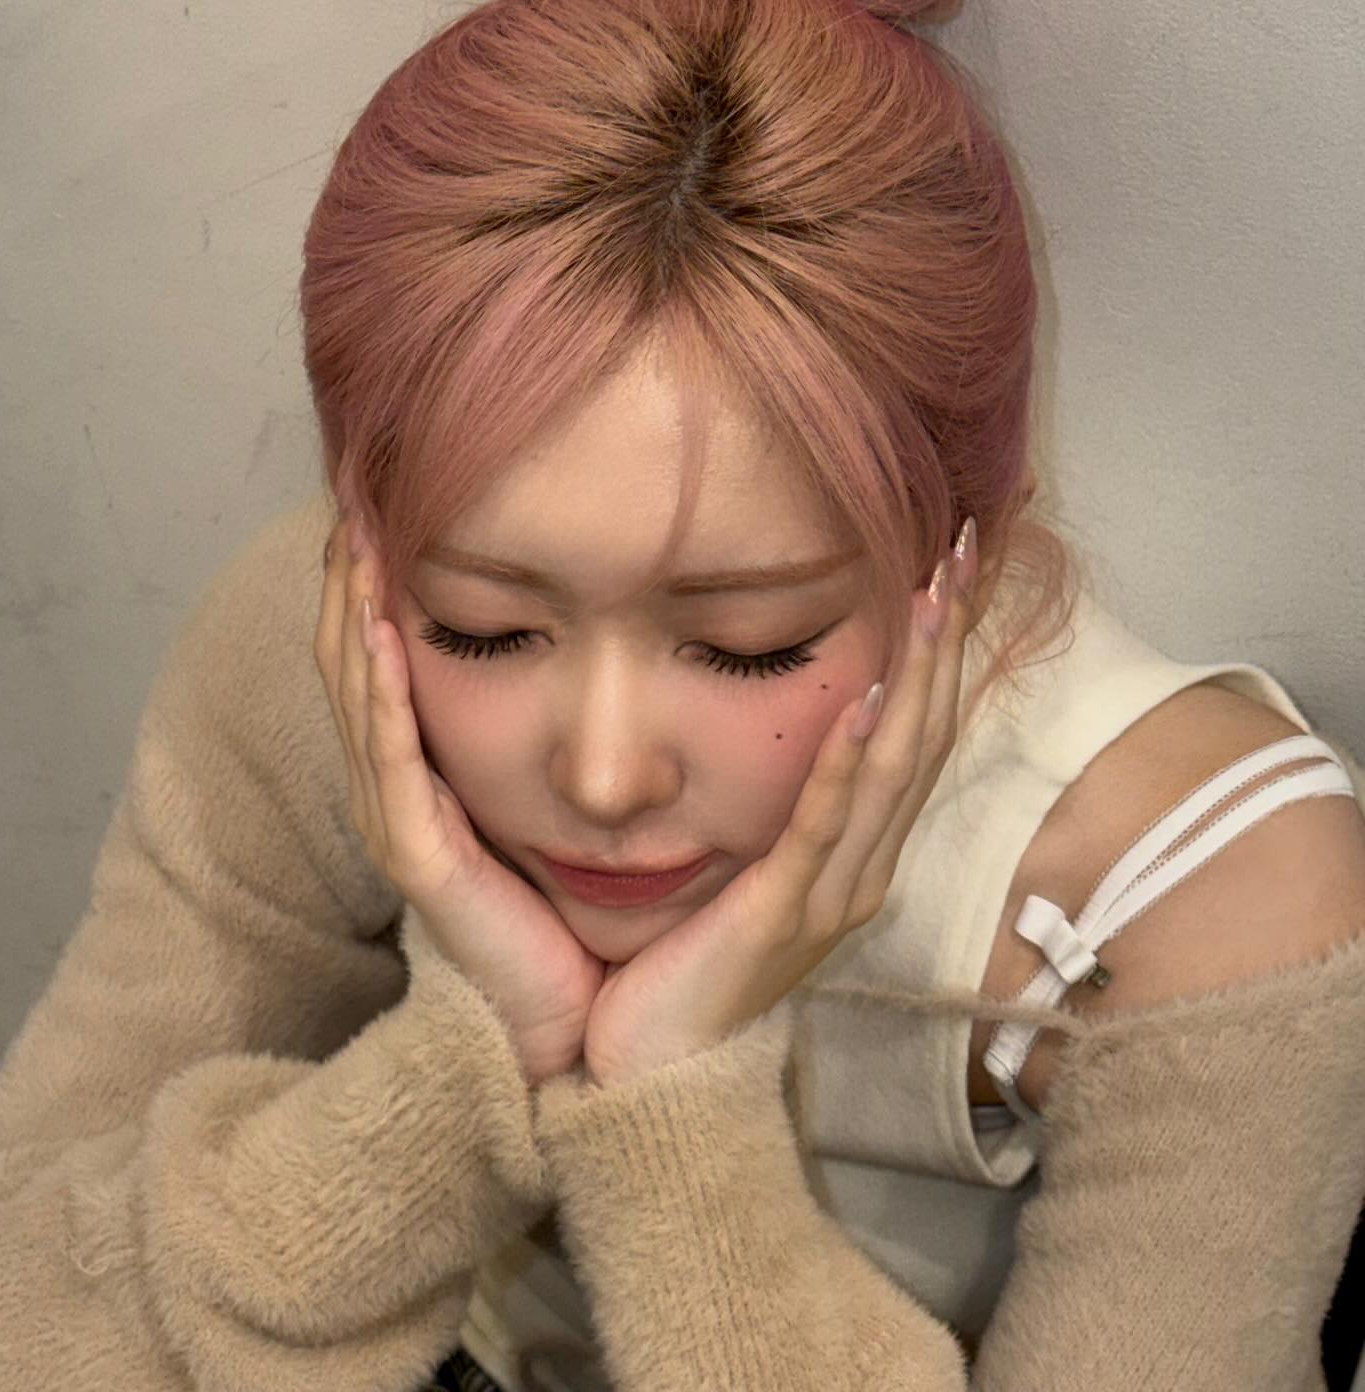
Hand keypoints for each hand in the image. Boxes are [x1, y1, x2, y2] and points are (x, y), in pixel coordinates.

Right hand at [315, 509, 604, 1085]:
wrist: (570, 1023)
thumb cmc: (562, 910)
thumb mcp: (537, 797)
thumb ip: (535, 730)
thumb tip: (576, 637)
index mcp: (416, 772)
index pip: (376, 657)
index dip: (369, 581)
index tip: (380, 500)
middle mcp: (392, 791)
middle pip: (348, 662)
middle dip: (348, 579)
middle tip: (353, 495)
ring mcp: (397, 824)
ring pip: (357, 699)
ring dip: (353, 616)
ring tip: (357, 540)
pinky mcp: (419, 859)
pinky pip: (390, 763)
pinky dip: (383, 695)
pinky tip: (385, 636)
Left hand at [580, 527, 977, 1087]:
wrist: (651, 1073)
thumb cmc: (686, 961)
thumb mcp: (746, 863)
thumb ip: (776, 801)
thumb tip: (790, 716)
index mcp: (856, 851)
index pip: (918, 728)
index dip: (944, 647)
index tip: (954, 563)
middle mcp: (863, 868)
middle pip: (926, 732)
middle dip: (949, 638)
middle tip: (968, 546)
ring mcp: (831, 894)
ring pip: (894, 767)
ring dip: (918, 675)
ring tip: (932, 594)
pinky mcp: (782, 915)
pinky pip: (824, 825)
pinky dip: (848, 760)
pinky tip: (864, 700)